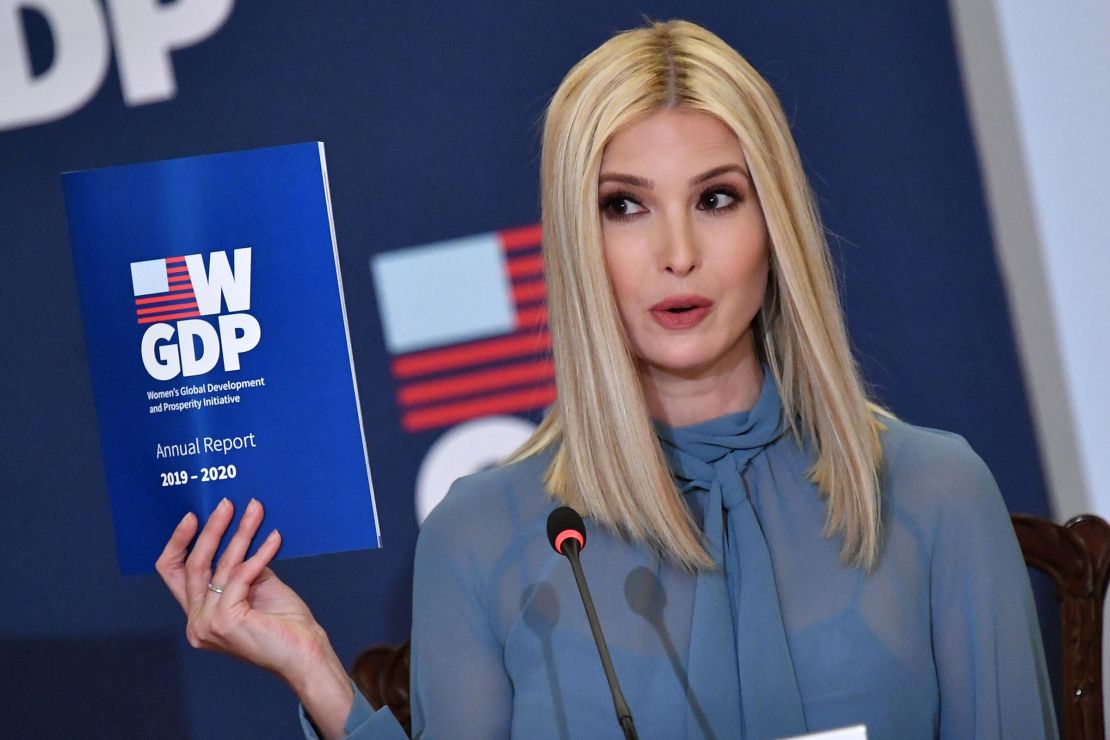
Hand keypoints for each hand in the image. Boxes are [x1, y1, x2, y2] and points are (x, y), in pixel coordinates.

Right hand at [156, 498, 353, 737]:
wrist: (305, 652)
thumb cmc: (285, 623)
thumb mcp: (257, 585)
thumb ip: (241, 566)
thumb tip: (240, 530)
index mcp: (199, 614)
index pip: (174, 573)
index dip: (178, 542)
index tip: (192, 516)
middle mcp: (196, 622)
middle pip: (193, 565)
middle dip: (211, 530)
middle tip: (227, 504)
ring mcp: (208, 625)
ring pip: (220, 566)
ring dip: (241, 534)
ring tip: (256, 511)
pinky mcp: (226, 622)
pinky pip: (241, 576)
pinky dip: (259, 554)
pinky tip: (274, 538)